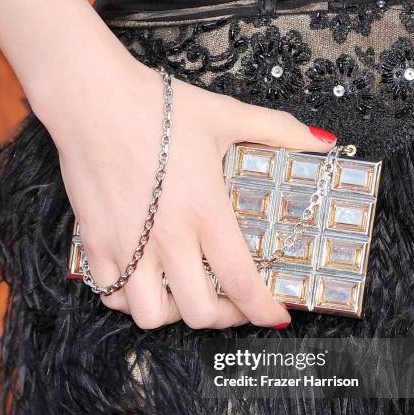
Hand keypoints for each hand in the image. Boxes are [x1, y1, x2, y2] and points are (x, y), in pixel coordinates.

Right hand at [41, 59, 335, 329]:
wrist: (91, 97)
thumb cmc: (156, 107)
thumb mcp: (225, 115)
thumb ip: (277, 130)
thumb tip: (322, 143)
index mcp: (205, 211)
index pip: (241, 281)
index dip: (264, 311)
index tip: (276, 317)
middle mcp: (167, 238)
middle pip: (199, 312)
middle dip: (225, 317)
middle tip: (233, 302)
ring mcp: (127, 245)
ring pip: (151, 314)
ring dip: (175, 313)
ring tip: (185, 292)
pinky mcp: (95, 242)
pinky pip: (110, 295)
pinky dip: (130, 299)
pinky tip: (143, 280)